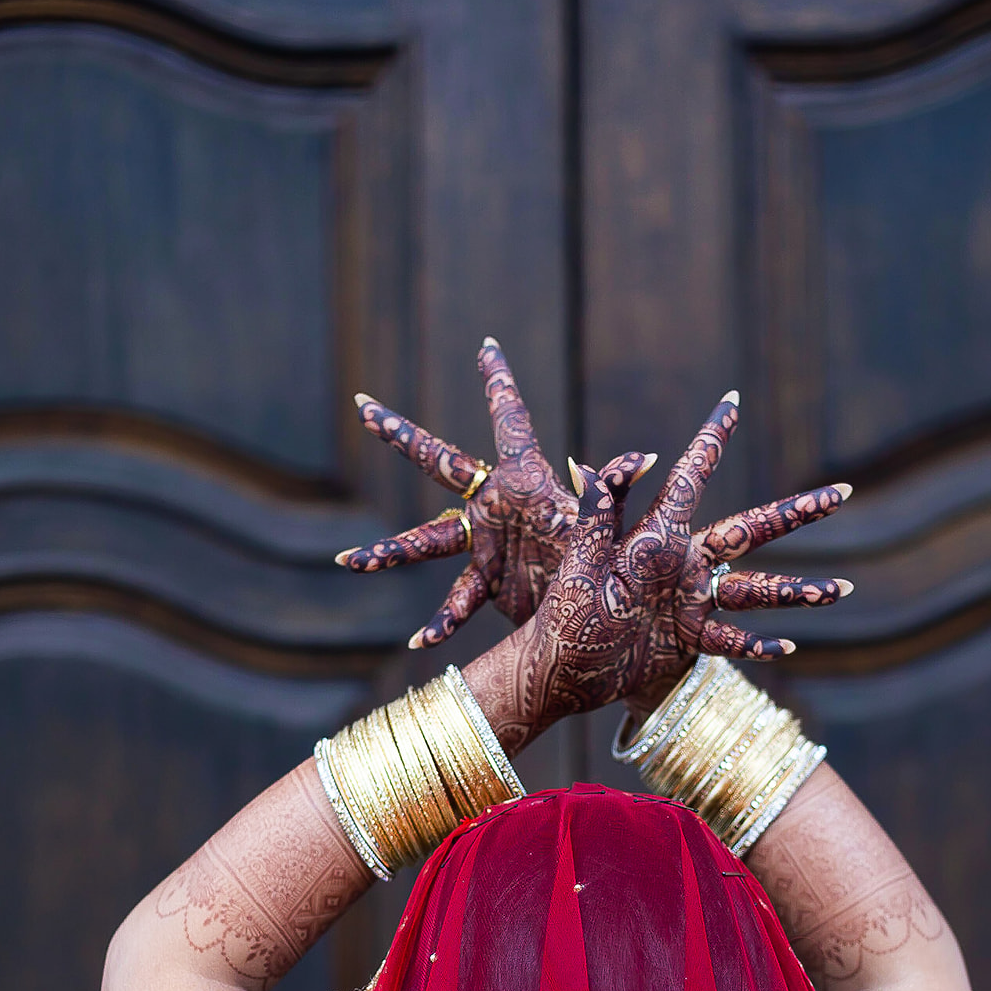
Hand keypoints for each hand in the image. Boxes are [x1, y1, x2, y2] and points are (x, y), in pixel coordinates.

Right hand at [337, 338, 655, 647]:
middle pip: (439, 464)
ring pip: (427, 540)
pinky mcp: (489, 582)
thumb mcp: (604, 524)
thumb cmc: (610, 554)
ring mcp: (485, 543)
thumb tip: (640, 459)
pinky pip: (457, 600)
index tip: (488, 346)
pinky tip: (420, 645)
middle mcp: (495, 504)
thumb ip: (612, 492)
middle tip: (363, 407)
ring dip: (391, 551)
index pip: (510, 421)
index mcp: (525, 479)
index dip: (499, 384)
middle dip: (401, 435)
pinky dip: (440, 623)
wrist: (611, 606)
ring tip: (350, 561)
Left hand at [463, 392, 851, 752]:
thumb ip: (601, 509)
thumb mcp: (583, 558)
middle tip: (842, 493)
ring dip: (798, 590)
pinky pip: (732, 639)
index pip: (692, 476)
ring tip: (842, 588)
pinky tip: (789, 646)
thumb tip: (622, 460)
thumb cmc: (564, 612)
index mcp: (658, 536)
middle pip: (751, 530)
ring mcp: (690, 600)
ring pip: (756, 589)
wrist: (559, 670)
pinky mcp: (688, 639)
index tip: (732, 399)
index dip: (712, 438)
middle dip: (796, 512)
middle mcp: (683, 563)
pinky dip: (760, 644)